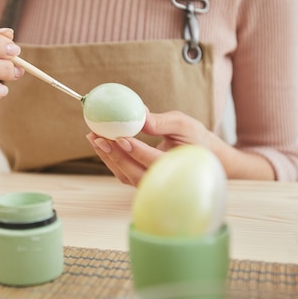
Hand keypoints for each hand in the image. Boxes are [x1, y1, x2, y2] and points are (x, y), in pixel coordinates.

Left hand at [87, 110, 217, 185]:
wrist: (204, 157)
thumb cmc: (196, 139)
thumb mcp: (184, 125)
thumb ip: (163, 122)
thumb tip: (140, 115)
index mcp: (178, 167)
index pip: (153, 161)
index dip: (136, 151)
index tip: (121, 138)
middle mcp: (163, 180)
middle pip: (134, 173)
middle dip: (114, 155)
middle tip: (98, 137)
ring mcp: (150, 183)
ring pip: (125, 175)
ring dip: (108, 157)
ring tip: (93, 137)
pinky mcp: (141, 180)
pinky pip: (122, 173)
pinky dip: (110, 159)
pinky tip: (100, 143)